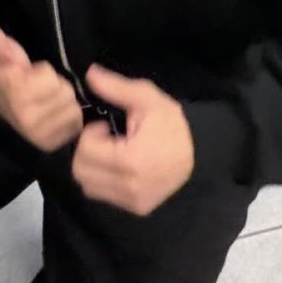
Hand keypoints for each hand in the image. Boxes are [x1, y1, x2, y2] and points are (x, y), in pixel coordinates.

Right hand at [0, 22, 83, 151]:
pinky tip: (54, 114)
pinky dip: (68, 116)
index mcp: (16, 94)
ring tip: (47, 101)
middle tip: (41, 89)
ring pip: (72, 108)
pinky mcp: (51, 144)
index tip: (30, 75)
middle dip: (55, 86)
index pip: (49, 76)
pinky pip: (75, 123)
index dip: (42, 71)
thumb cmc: (6, 79)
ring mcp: (40, 134)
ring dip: (63, 101)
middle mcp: (28, 118)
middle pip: (64, 92)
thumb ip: (0, 45)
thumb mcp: (4, 59)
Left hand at [71, 64, 194, 214]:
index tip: (107, 126)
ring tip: (113, 152)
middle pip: (81, 170)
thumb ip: (116, 88)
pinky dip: (102, 180)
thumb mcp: (147, 99)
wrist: (201, 153)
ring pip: (88, 185)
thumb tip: (89, 74)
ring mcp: (133, 201)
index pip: (85, 150)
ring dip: (92, 167)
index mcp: (131, 160)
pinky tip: (118, 166)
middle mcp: (130, 187)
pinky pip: (102, 195)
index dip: (92, 133)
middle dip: (88, 150)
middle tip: (108, 139)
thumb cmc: (171, 124)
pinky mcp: (137, 208)